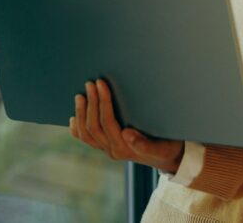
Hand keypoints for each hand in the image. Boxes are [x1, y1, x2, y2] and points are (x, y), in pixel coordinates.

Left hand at [69, 78, 184, 173]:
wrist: (168, 158)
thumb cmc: (167, 146)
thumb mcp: (162, 146)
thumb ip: (145, 144)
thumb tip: (127, 134)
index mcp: (124, 148)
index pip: (107, 122)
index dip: (102, 101)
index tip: (100, 83)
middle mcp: (112, 150)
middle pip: (94, 126)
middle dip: (91, 103)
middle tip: (90, 83)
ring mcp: (107, 149)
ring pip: (86, 134)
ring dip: (81, 113)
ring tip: (80, 95)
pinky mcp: (105, 146)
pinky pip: (86, 140)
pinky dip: (77, 129)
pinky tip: (73, 118)